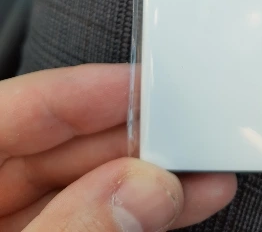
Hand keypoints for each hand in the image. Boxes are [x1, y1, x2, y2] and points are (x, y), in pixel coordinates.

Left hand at [0, 64, 236, 230]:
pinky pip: (88, 220)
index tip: (149, 82)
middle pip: (63, 145)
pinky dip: (134, 216)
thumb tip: (143, 189)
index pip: (26, 106)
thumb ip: (69, 228)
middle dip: (133, 142)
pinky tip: (178, 206)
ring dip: (146, 183)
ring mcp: (9, 221)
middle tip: (190, 135)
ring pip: (83, 185)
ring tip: (204, 176)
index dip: (89, 89)